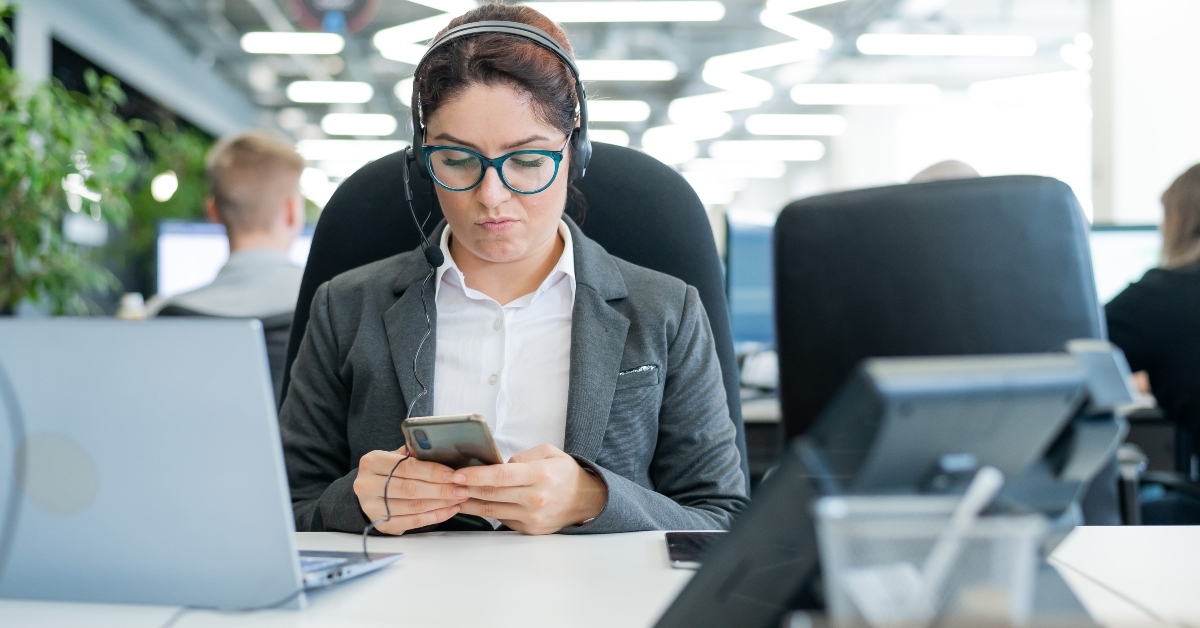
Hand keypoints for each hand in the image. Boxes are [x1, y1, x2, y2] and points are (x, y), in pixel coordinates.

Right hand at [353, 446, 467, 534]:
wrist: (368, 494)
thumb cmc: (387, 472)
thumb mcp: (394, 457)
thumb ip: (413, 454)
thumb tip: (440, 449)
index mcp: (372, 462)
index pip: (406, 467)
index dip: (432, 471)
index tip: (453, 474)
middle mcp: (367, 485)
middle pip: (410, 489)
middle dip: (440, 489)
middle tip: (462, 488)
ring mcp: (372, 508)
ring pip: (413, 507)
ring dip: (441, 503)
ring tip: (459, 498)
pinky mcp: (382, 525)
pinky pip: (413, 522)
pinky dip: (434, 516)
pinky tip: (449, 510)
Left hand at [453, 444, 607, 534]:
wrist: (586, 501)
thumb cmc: (565, 473)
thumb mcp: (548, 452)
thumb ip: (522, 457)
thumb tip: (497, 465)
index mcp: (540, 475)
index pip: (501, 476)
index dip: (475, 475)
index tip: (457, 473)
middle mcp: (535, 498)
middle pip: (491, 493)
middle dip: (465, 488)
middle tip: (446, 482)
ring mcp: (531, 517)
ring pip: (490, 509)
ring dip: (468, 502)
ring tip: (451, 494)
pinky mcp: (528, 529)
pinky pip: (500, 518)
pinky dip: (484, 511)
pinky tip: (471, 503)